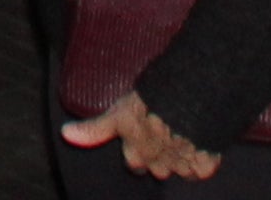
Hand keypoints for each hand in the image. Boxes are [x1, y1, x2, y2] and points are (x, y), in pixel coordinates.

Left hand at [59, 88, 217, 181]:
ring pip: (178, 170)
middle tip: (163, 133)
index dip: (136, 152)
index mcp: (136, 154)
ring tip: (182, 134)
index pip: (133, 164)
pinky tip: (200, 142)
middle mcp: (158, 165)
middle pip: (156, 169)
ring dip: (179, 157)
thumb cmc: (149, 103)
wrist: (188, 101)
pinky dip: (201, 159)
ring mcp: (182, 167)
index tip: (141, 139)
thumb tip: (66, 134)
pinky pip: (201, 169)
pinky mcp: (205, 165)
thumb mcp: (117, 113)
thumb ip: (95, 129)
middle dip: (158, 156)